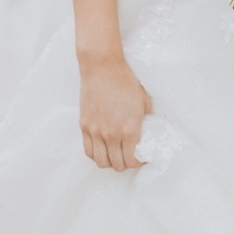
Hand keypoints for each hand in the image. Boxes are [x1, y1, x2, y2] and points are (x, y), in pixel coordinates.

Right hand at [78, 52, 150, 170]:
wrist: (103, 68)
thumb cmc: (124, 81)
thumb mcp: (144, 101)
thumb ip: (146, 120)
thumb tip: (149, 130)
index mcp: (129, 130)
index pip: (132, 161)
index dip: (138, 163)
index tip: (141, 159)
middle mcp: (111, 134)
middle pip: (117, 165)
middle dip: (125, 165)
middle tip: (129, 158)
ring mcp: (96, 131)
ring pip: (101, 162)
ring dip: (109, 163)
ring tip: (115, 156)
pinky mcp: (85, 126)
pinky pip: (88, 150)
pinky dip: (96, 155)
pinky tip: (102, 149)